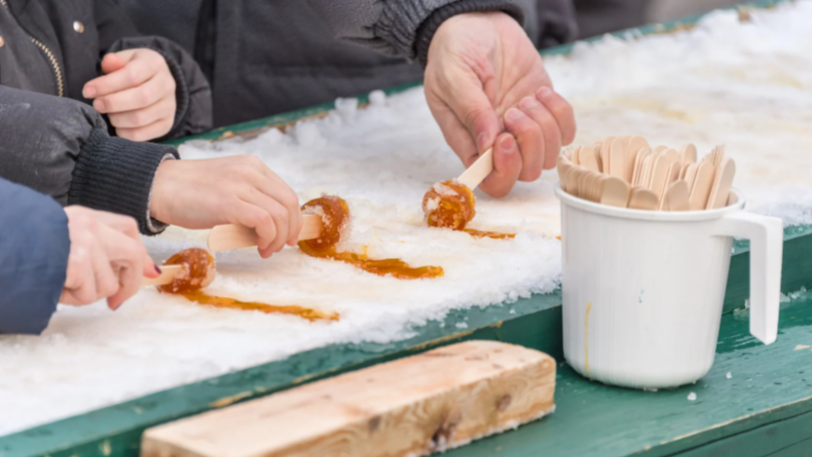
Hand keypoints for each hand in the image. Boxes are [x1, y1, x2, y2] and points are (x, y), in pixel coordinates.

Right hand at [62, 207, 158, 309]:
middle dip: (130, 283)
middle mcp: (89, 224)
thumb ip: (93, 248)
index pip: (127, 228)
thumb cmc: (22, 248)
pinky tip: (53, 288)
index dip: (141, 253)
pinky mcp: (77, 261)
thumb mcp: (57, 237)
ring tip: (61, 286)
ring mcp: (86, 241)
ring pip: (108, 284)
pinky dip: (69, 299)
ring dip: (85, 295)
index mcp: (83, 216)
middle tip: (114, 303)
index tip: (149, 273)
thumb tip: (142, 271)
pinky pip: (87, 294)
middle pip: (133, 254)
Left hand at [83, 49, 176, 141]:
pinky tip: (117, 125)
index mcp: (155, 64)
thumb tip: (108, 63)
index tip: (87, 91)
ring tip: (108, 114)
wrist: (156, 82)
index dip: (107, 85)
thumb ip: (114, 62)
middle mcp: (167, 85)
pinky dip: (125, 133)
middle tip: (96, 105)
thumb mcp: (124, 59)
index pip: (132, 76)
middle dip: (113, 103)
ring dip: (117, 118)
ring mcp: (170, 107)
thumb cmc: (134, 70)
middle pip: (141, 98)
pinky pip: (143, 135)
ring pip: (141, 118)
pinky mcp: (166, 124)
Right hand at [149, 157, 302, 258]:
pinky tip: (258, 246)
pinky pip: (265, 221)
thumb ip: (250, 200)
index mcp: (253, 166)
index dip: (293, 218)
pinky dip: (268, 238)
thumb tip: (270, 229)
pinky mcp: (230, 202)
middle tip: (281, 246)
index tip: (288, 235)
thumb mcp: (228, 188)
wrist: (158, 186)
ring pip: (280, 214)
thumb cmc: (189, 193)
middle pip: (289, 203)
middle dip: (291, 229)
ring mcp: (241, 185)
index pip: (286, 193)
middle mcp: (251, 172)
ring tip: (266, 250)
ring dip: (278, 238)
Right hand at [424, 12, 576, 196]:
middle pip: (526, 172)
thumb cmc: (455, 50)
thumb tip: (488, 145)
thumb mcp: (453, 75)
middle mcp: (498, 142)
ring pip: (548, 155)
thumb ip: (470, 110)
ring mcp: (523, 129)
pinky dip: (560, 113)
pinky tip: (541, 93)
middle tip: (515, 109)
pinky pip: (566, 131)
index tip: (504, 137)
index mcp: (469, 142)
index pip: (492, 181)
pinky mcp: (544, 112)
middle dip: (529, 144)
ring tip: (526, 98)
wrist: (477, 24)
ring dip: (544, 127)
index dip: (504, 170)